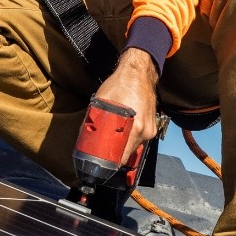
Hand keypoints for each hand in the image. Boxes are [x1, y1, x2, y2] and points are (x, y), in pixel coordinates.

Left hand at [92, 49, 159, 166]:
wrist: (139, 72)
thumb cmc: (121, 84)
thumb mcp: (100, 102)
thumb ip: (94, 122)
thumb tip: (84, 137)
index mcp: (135, 127)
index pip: (122, 157)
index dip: (110, 163)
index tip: (101, 163)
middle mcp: (145, 131)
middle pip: (127, 153)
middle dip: (114, 153)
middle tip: (102, 149)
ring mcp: (150, 129)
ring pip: (133, 146)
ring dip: (122, 144)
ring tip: (112, 136)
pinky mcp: (152, 125)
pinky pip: (138, 138)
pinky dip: (129, 136)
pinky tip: (122, 128)